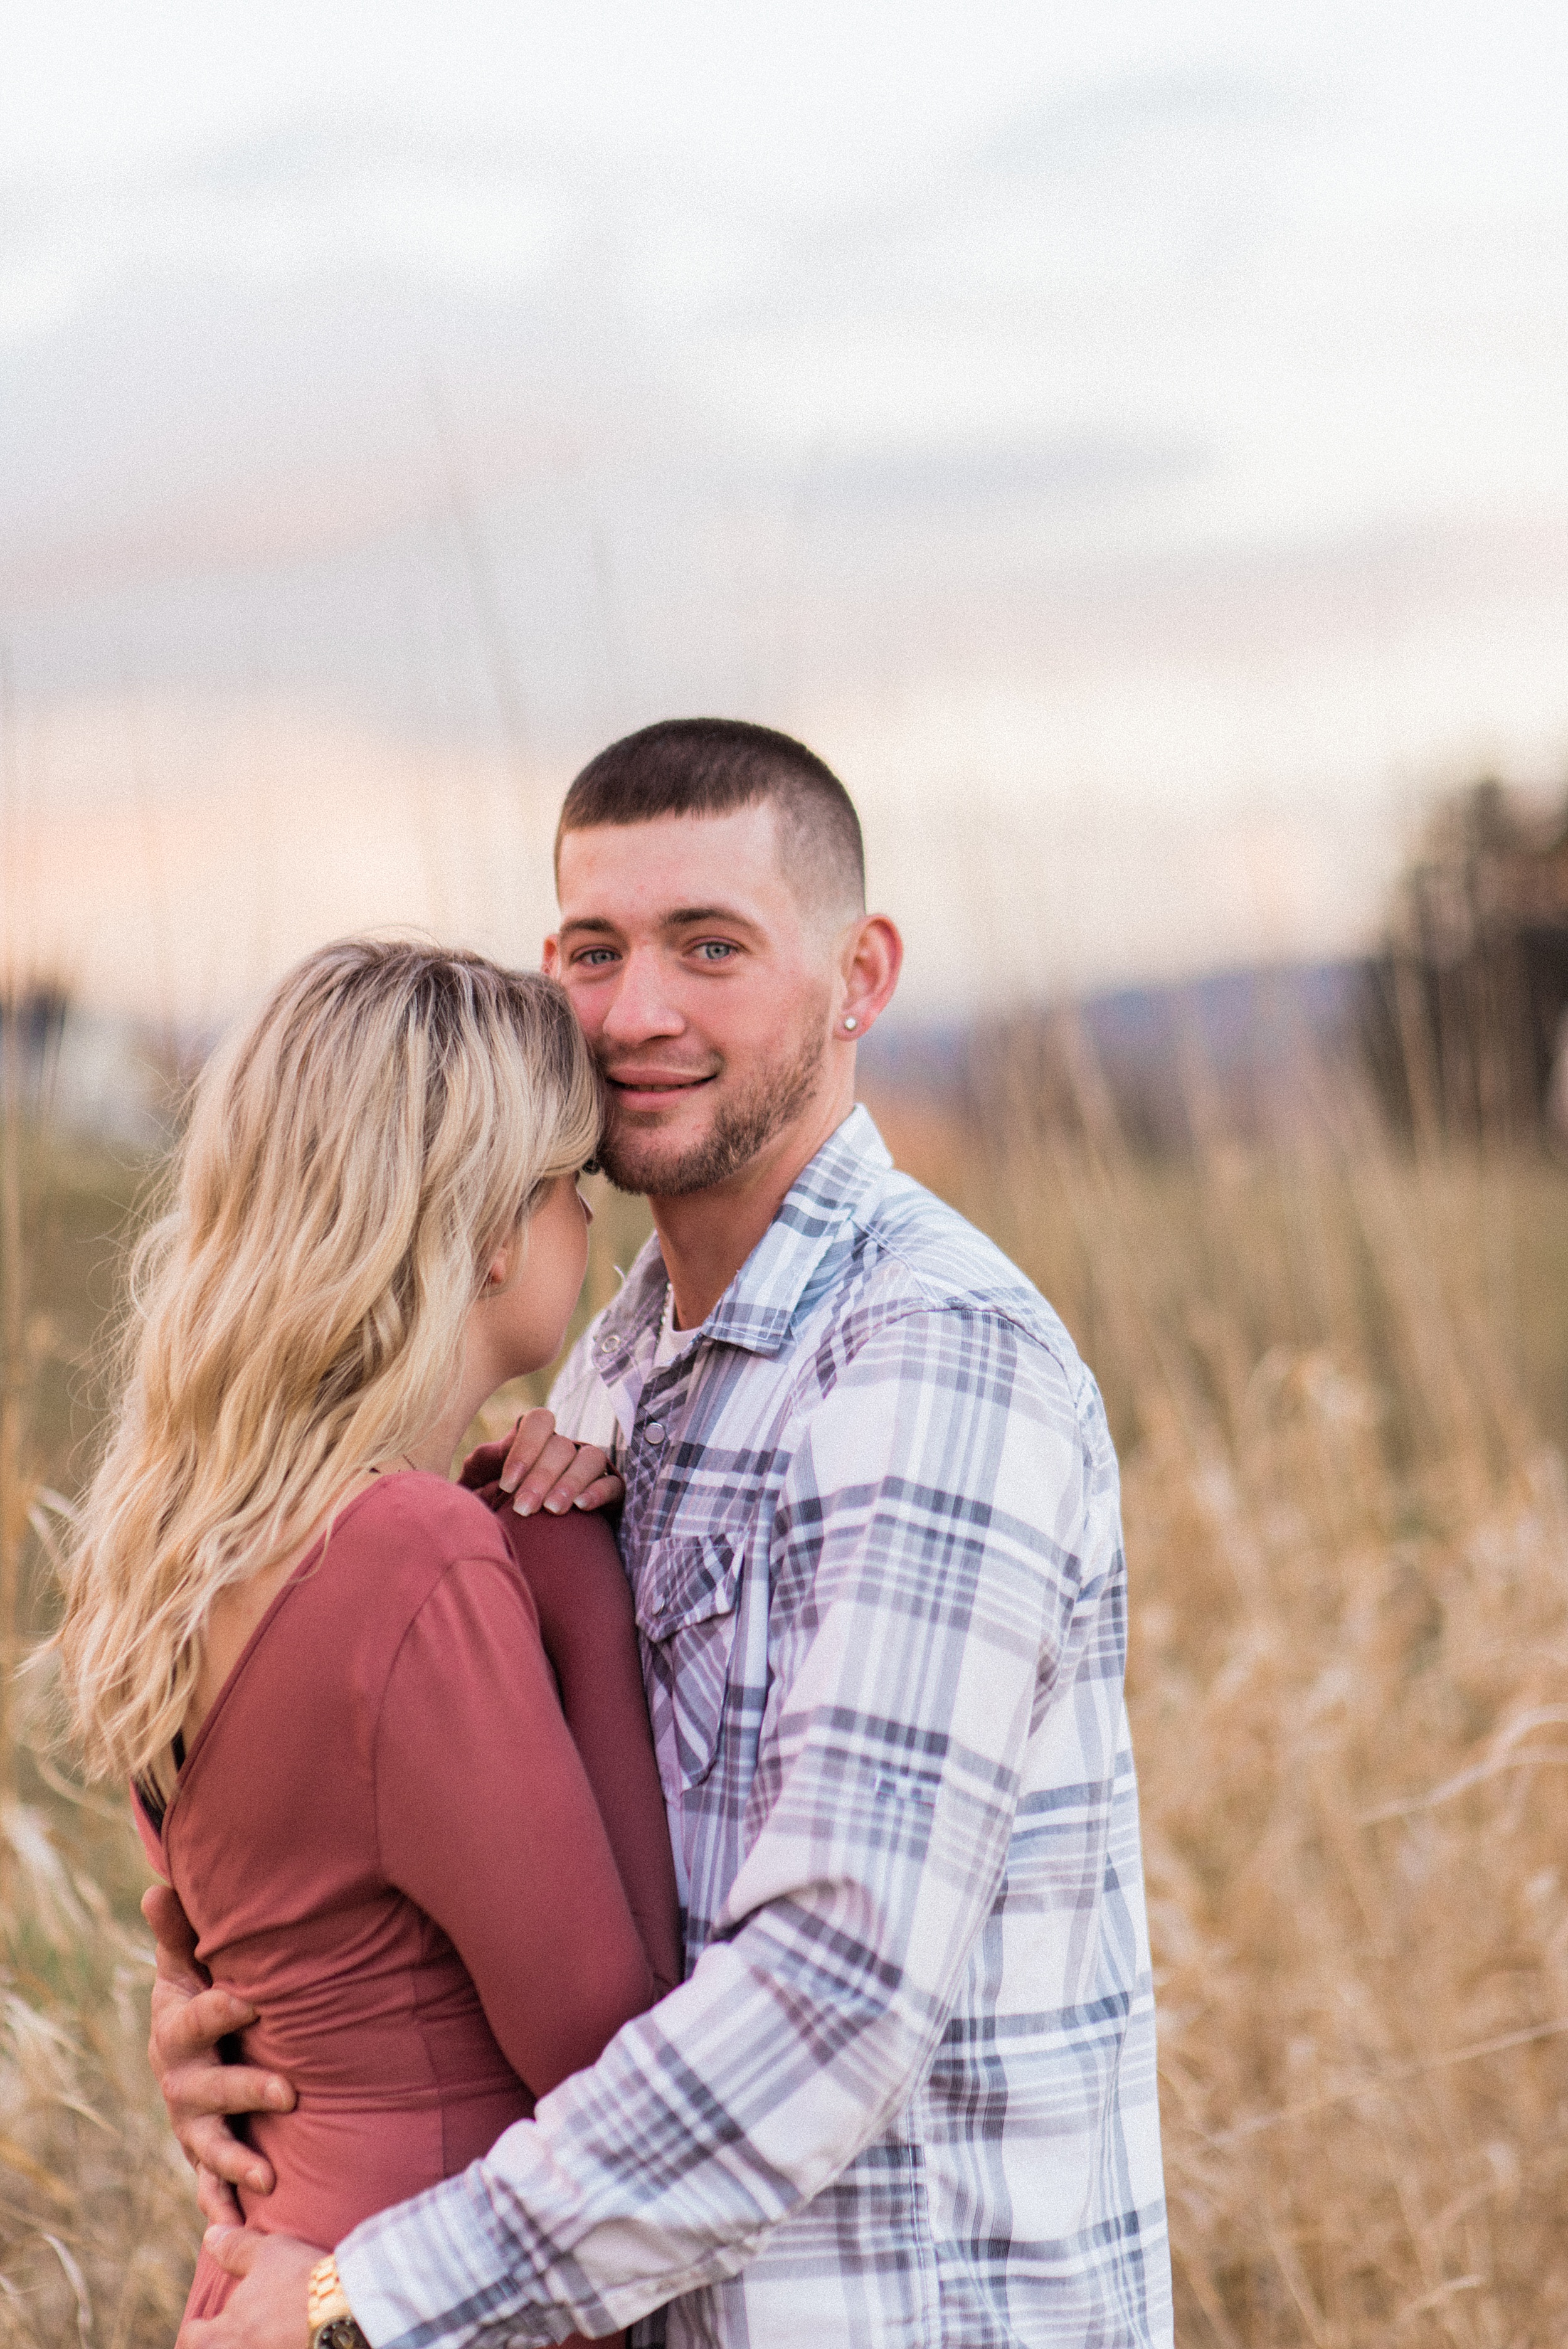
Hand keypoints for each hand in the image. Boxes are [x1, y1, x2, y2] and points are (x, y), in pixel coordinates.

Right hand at [144, 1885, 295, 2224]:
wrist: (188, 2050)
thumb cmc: (198, 1996)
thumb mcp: (186, 1966)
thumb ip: (179, 1932)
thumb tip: (156, 1885)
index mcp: (179, 2029)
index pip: (201, 2017)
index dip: (225, 2008)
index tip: (257, 2000)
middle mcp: (182, 2080)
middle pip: (211, 2089)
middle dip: (247, 2091)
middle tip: (289, 2093)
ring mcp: (191, 2121)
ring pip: (209, 2144)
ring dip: (235, 2161)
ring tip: (269, 2175)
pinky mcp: (204, 2151)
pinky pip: (209, 2184)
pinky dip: (222, 2204)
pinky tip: (237, 2224)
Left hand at [178, 2227, 322, 2348]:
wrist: (350, 2315)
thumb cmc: (302, 2282)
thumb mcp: (267, 2254)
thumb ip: (234, 2248)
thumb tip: (211, 2236)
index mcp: (218, 2339)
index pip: (190, 2339)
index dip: (198, 2329)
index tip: (206, 2324)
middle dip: (221, 2342)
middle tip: (238, 2334)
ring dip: (254, 2344)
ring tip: (267, 2337)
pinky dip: (278, 2347)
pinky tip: (292, 2341)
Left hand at [465, 1408, 623, 1517]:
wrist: (527, 1546)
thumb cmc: (497, 1511)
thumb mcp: (481, 1488)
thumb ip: (480, 1470)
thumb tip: (479, 1461)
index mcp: (536, 1442)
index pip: (539, 1422)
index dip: (525, 1448)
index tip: (507, 1485)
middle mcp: (565, 1450)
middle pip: (561, 1446)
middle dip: (541, 1477)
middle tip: (524, 1508)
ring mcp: (590, 1470)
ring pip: (591, 1459)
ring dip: (570, 1482)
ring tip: (553, 1509)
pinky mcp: (610, 1494)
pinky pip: (614, 1484)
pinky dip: (599, 1492)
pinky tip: (582, 1507)